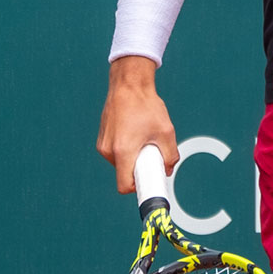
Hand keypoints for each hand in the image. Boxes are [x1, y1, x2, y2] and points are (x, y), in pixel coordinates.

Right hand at [97, 57, 178, 192]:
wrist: (129, 84)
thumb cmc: (146, 105)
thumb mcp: (166, 132)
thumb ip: (170, 155)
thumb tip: (167, 169)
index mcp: (123, 151)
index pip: (124, 186)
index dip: (138, 189)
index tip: (149, 184)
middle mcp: (108, 150)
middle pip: (125, 174)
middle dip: (140, 169)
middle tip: (151, 153)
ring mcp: (103, 144)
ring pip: (121, 163)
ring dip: (133, 157)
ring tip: (143, 137)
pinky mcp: (102, 138)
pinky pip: (116, 153)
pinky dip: (127, 149)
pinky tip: (135, 132)